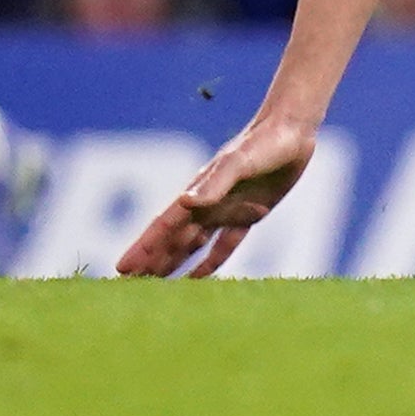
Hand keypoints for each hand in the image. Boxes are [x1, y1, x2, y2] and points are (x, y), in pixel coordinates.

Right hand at [118, 110, 317, 276]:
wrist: (292, 130)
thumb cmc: (264, 142)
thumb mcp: (239, 162)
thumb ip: (214, 183)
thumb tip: (184, 203)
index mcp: (199, 192)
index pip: (164, 226)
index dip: (144, 247)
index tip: (122, 269)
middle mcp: (207, 204)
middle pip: (173, 239)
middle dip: (151, 260)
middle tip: (128, 285)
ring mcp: (226, 210)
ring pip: (192, 244)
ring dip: (173, 262)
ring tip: (154, 284)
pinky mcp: (249, 215)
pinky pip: (224, 244)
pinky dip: (211, 262)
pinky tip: (197, 278)